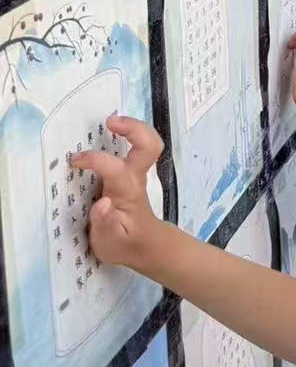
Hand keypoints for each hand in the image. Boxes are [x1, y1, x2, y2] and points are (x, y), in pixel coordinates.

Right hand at [71, 115, 163, 269]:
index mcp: (127, 192)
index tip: (75, 161)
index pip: (114, 168)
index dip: (94, 160)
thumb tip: (102, 203)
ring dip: (134, 127)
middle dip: (133, 128)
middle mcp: (135, 177)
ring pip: (149, 142)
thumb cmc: (124, 242)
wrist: (144, 245)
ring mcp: (138, 173)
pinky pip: (140, 146)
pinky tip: (114, 131)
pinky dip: (131, 133)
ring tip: (111, 121)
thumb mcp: (109, 242)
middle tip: (110, 121)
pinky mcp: (134, 172)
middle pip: (149, 145)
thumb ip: (104, 224)